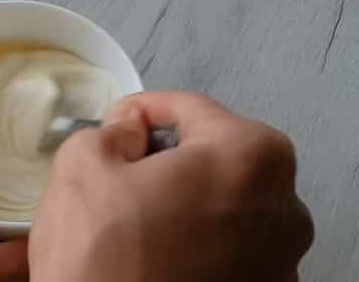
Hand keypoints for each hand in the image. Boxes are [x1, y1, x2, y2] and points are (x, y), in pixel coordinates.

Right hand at [29, 92, 313, 281]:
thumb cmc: (104, 259)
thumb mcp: (83, 165)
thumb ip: (111, 128)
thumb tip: (129, 130)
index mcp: (248, 156)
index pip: (188, 107)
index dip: (141, 110)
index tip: (116, 124)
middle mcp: (284, 206)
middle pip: (213, 154)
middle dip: (165, 156)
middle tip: (120, 173)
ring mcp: (280, 257)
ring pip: (221, 200)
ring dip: (180, 198)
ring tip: (132, 219)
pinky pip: (227, 244)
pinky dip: (193, 238)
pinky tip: (153, 253)